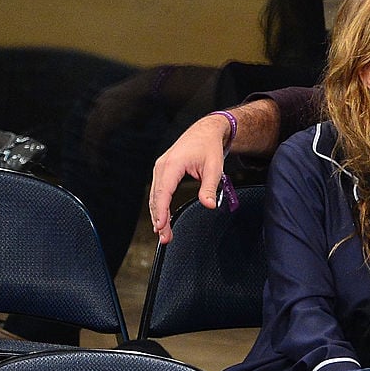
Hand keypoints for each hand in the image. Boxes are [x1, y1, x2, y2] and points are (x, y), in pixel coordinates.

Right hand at [148, 113, 229, 243]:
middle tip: (165, 238)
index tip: (162, 226)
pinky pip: (158, 192)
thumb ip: (209, 187)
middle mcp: (162, 166)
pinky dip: (159, 206)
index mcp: (172, 164)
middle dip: (160, 219)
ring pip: (155, 196)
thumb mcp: (214, 168)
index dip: (162, 211)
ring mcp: (160, 168)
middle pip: (157, 197)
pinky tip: (161, 220)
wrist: (205, 132)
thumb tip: (209, 205)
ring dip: (158, 215)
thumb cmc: (209, 148)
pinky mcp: (162, 171)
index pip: (163, 192)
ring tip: (163, 234)